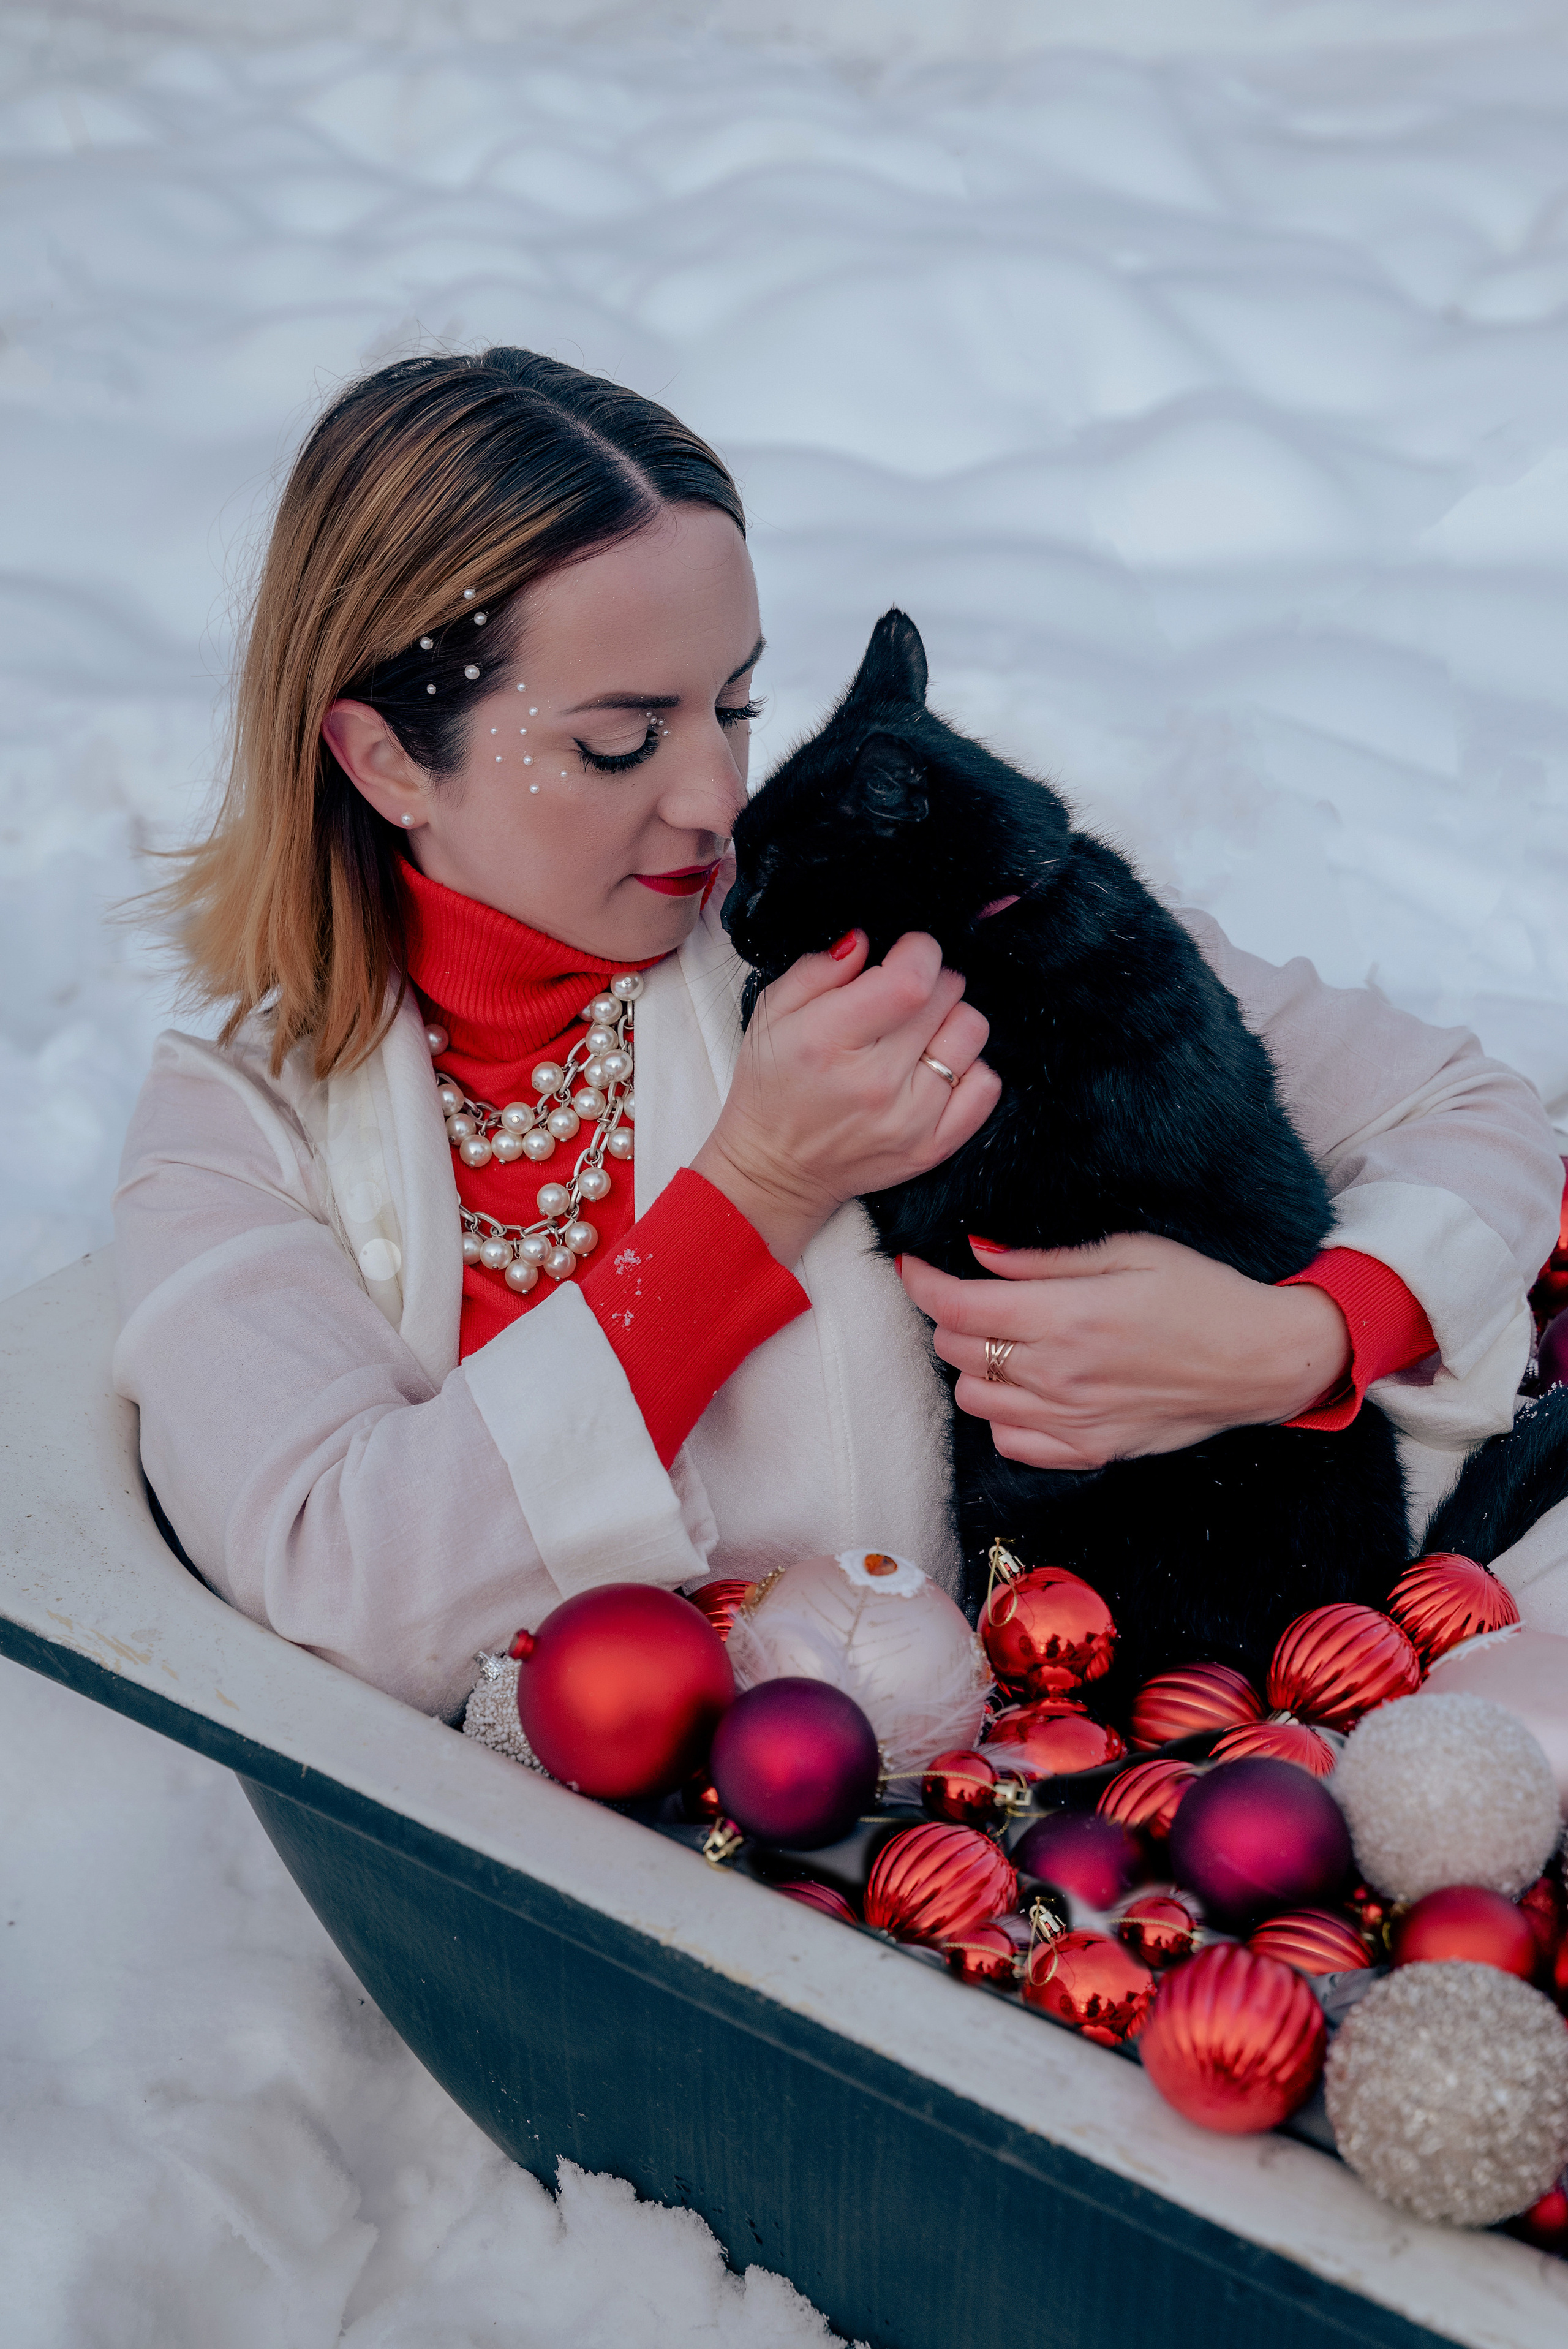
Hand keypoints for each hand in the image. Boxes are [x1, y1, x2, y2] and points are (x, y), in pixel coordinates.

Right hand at [694, 930, 999, 1265]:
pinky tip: (935, 1067)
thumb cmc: (772, 1087)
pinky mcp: (932, 1147)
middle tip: (901, 997)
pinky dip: (970, 1066)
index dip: (919, 951)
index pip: (911, 980)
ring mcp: (909, 1119)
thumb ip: (818, 969)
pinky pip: (987, 1085)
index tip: (906, 952)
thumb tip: (868, 941)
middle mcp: (874, 1082)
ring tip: (918, 1033)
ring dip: (950, 1020)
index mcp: (826, 1040)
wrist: (775, 1169)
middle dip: (928, 982)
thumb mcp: (771, 1014)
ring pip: (971, 1033)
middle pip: (945, 996)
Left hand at [899, 1232, 1352, 1468]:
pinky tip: (1030, 1387)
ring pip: (973, 1399)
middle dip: (951, 1317)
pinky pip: (1010, 1442)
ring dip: (973, 1366)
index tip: (914, 1266)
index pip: (959, 1305)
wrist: (1262, 1361)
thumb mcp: (1129, 1252)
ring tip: (1005, 1341)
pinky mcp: (1090, 1452)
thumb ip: (1044, 1261)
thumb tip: (978, 1254)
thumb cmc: (1203, 1294)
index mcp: (1069, 1316)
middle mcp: (1062, 1374)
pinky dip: (1003, 1414)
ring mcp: (1074, 1420)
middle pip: (957, 1350)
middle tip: (976, 1296)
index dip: (922, 1283)